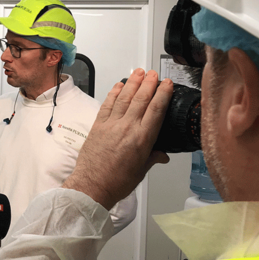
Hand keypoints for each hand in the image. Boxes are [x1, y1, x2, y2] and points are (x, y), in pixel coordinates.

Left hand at [63, 68, 173, 208]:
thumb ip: (152, 158)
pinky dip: (113, 93)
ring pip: (124, 98)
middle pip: (140, 99)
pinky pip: (107, 105)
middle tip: (153, 74)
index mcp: (142, 140)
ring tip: (139, 73)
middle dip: (148, 83)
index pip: (156, 110)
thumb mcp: (141, 171)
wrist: (92, 186)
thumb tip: (162, 154)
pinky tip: (118, 85)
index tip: (166, 84)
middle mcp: (126, 128)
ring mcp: (111, 125)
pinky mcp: (98, 126)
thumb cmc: (115, 182)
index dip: (162, 94)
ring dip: (132, 83)